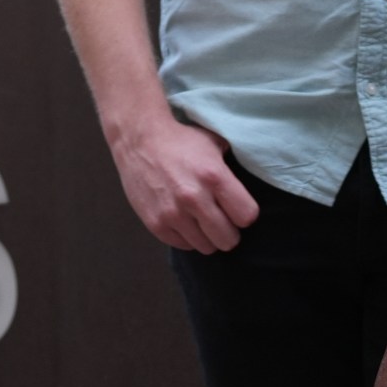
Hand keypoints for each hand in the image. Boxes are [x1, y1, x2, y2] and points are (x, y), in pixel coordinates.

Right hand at [110, 114, 259, 253]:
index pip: (247, 216)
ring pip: (207, 247)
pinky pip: (184, 245)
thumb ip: (231, 169)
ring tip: (201, 219)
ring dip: (207, 236)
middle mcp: (194, 198)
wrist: (138, 140)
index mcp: (214, 176)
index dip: (244, 213)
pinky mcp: (156, 224)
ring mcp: (173, 214)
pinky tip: (184, 219)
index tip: (237, 208)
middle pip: (229, 239)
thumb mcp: (213, 145)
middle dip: (229, 230)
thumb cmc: (180, 141)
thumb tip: (248, 188)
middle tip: (221, 219)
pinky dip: (187, 236)